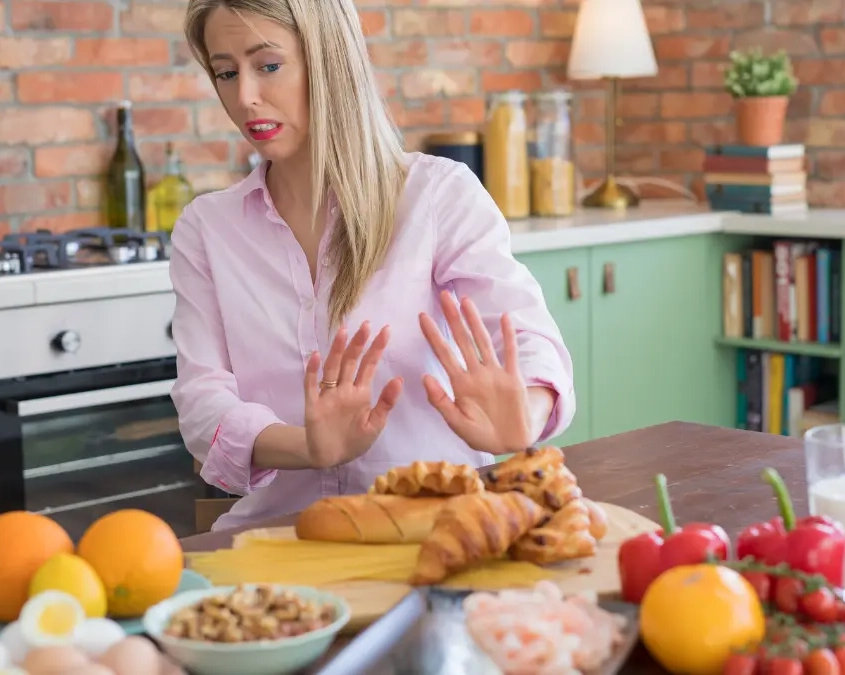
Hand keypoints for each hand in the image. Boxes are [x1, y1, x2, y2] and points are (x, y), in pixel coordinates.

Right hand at [304, 322, 402, 467]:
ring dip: (337, 350)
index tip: (386, 330)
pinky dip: (312, 371)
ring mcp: (328, 395)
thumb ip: (386, 403)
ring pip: (333, 368)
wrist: (331, 458)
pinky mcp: (313, 405)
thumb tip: (399, 379)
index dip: (377, 348)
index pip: (369, 365)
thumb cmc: (354, 440)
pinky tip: (316, 356)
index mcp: (361, 393)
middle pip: (351, 361)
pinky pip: (311, 385)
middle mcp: (344, 389)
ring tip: (343, 332)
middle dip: (359, 343)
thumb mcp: (375, 424)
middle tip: (367, 324)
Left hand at [419, 291, 531, 454]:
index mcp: (460, 384)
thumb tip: (424, 377)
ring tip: (466, 301)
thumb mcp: (455, 423)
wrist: (508, 444)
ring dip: (475, 321)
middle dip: (452, 319)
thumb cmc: (480, 435)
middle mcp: (476, 374)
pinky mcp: (513, 379)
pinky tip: (506, 318)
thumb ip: (440, 401)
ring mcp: (495, 374)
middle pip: (462, 340)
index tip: (422, 316)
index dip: (433, 335)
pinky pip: (511, 354)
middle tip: (444, 296)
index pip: (443, 353)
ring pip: (483, 342)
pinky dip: (509, 336)